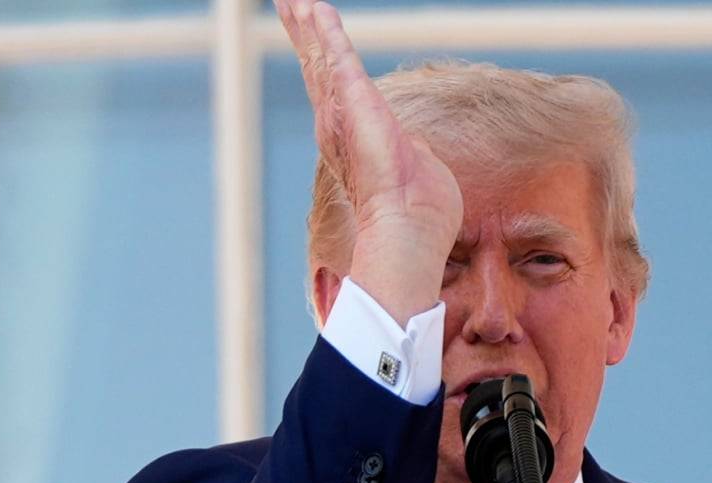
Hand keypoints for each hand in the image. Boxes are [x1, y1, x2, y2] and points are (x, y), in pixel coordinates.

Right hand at [274, 0, 462, 325]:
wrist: (410, 231)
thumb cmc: (421, 212)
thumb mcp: (416, 169)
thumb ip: (409, 150)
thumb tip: (412, 148)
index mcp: (357, 139)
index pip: (338, 92)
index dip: (325, 63)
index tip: (315, 38)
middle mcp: (340, 125)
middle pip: (318, 69)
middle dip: (306, 34)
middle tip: (291, 3)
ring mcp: (344, 114)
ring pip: (322, 59)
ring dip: (309, 26)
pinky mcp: (357, 103)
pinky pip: (339, 56)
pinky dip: (326, 30)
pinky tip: (315, 7)